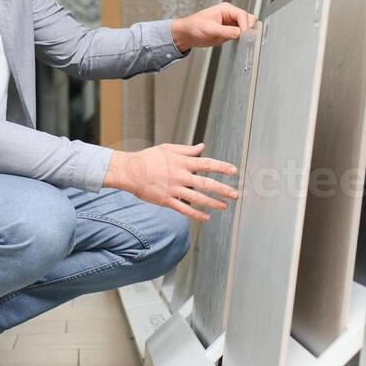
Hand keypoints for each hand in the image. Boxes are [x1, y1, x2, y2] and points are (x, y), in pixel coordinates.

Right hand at [105, 142, 239, 221]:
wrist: (130, 171)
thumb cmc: (149, 158)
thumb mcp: (169, 149)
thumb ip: (187, 150)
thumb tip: (202, 147)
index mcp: (182, 162)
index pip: (207, 164)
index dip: (222, 167)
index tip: (234, 171)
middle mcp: (180, 175)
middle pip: (206, 183)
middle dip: (223, 189)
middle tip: (235, 194)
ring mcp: (174, 188)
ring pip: (198, 198)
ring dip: (213, 203)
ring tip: (224, 206)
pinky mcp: (166, 200)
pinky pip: (184, 209)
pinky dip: (197, 214)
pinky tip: (207, 218)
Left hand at [171, 2, 257, 52]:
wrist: (187, 35)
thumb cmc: (194, 26)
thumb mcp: (210, 29)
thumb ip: (226, 31)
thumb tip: (240, 33)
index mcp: (226, 9)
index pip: (242, 15)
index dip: (245, 25)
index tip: (245, 34)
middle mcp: (230, 15)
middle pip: (248, 19)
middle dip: (248, 28)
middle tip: (246, 39)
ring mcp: (231, 24)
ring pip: (246, 27)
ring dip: (247, 34)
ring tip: (244, 42)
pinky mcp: (230, 32)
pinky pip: (241, 34)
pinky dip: (243, 38)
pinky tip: (241, 43)